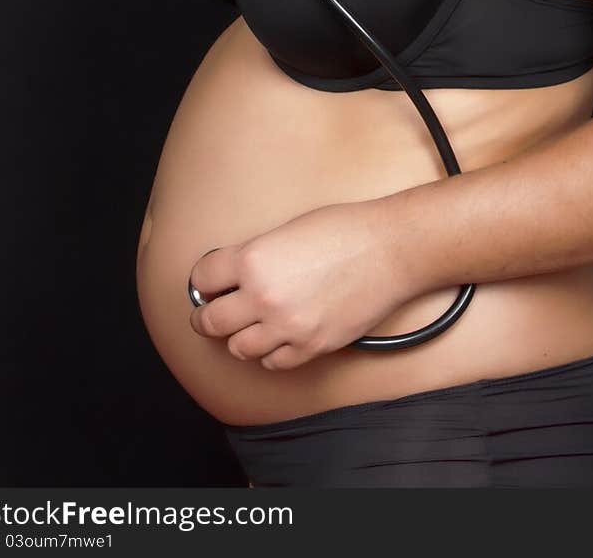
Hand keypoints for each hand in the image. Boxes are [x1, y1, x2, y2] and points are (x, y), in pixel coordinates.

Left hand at [187, 199, 416, 369]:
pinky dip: (270, 352)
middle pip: (211, 321)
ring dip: (238, 336)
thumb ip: (256, 254)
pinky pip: (272, 362)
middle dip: (208, 315)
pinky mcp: (311, 347)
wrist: (390, 250)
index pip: (203, 279)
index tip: (207, 283)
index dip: (203, 280)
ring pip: (238, 348)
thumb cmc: (345, 230)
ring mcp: (287, 327)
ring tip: (248, 324)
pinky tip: (277, 336)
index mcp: (253, 259)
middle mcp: (264, 297)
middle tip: (212, 311)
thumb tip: (234, 273)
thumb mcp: (287, 230)